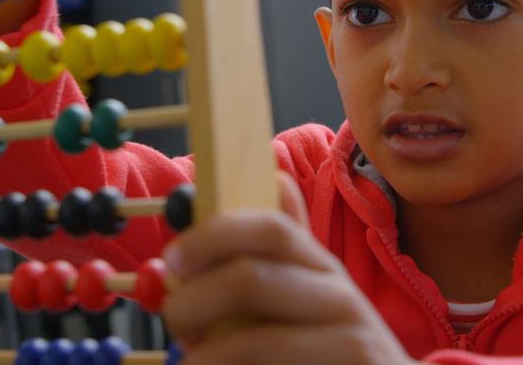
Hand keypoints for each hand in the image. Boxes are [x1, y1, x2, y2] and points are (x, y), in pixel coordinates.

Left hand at [161, 174, 414, 364]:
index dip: (212, 236)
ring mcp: (350, 341)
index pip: (270, 228)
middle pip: (251, 280)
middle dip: (192, 302)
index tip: (172, 259)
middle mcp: (340, 297)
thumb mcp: (313, 295)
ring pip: (254, 342)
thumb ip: (283, 251)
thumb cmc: (331, 349)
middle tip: (174, 324)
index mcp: (321, 266)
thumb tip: (276, 176)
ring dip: (203, 357)